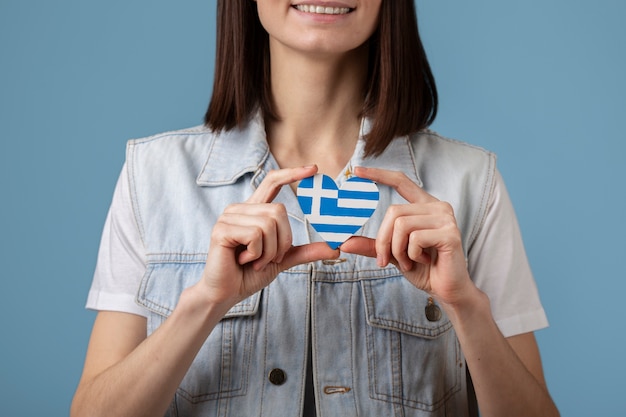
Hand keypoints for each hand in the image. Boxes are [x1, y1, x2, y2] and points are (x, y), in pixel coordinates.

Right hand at [201, 165, 339, 308]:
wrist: (226, 294)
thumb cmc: (249, 274)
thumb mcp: (283, 260)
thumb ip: (306, 251)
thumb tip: (337, 249)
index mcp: (253, 211)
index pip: (272, 181)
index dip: (292, 173)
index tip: (313, 169)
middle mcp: (240, 209)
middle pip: (279, 211)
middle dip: (282, 241)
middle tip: (268, 258)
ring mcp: (229, 217)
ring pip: (269, 224)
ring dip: (269, 251)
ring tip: (254, 261)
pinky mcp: (222, 229)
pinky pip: (256, 235)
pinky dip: (257, 254)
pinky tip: (243, 260)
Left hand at [341, 167, 474, 305]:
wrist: (446, 290)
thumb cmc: (422, 269)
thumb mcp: (393, 254)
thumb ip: (372, 246)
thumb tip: (344, 244)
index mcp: (424, 206)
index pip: (401, 182)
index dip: (380, 175)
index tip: (358, 171)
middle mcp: (437, 206)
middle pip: (394, 212)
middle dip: (384, 240)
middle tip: (387, 260)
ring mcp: (446, 218)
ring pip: (402, 225)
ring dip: (398, 250)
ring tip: (410, 262)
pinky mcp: (450, 233)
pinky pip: (415, 238)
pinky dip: (412, 255)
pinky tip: (425, 261)